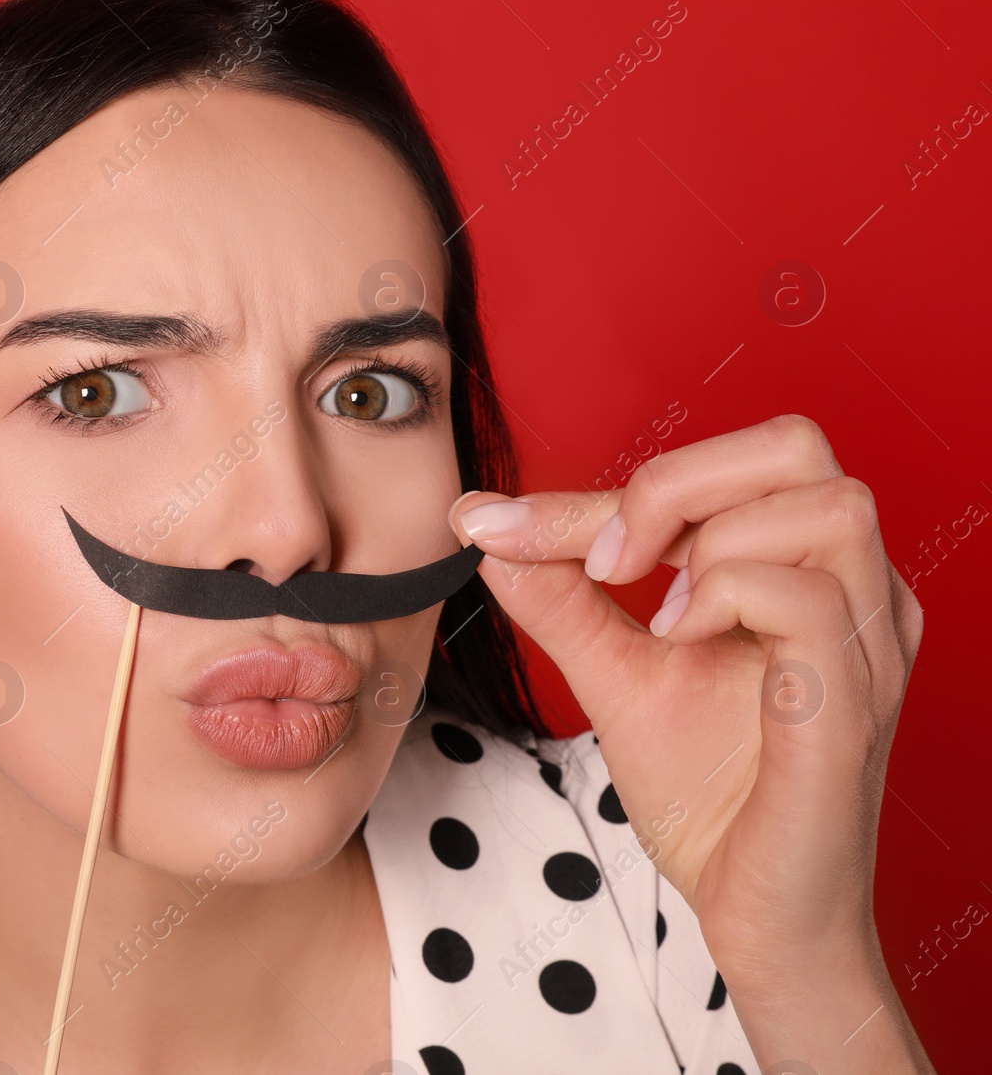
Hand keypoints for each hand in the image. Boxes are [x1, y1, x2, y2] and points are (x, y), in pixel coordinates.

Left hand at [447, 414, 933, 1071]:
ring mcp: (868, 648)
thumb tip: (490, 532)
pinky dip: (727, 596)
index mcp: (807, 574)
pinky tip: (676, 641)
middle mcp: (857, 594)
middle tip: (603, 557)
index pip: (725, 471)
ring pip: (828, 505)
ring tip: (653, 614)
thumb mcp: (617, 676)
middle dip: (674, 481)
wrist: (752, 913)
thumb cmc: (711, 797)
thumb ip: (563, 601)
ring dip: (708, 539)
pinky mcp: (853, 707)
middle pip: (797, 445)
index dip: (604, 487)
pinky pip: (813, 603)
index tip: (496, 522)